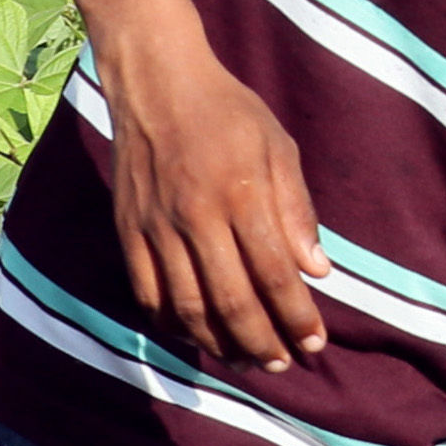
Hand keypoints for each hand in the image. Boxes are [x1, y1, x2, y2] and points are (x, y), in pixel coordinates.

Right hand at [100, 33, 329, 373]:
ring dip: (219, 344)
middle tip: (282, 363)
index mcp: (241, 194)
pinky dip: (172, 325)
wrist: (157, 82)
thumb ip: (296, 211)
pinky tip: (196, 336)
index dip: (296, 317)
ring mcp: (156, 228)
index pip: (274, 274)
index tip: (315, 343)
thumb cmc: (229, 112)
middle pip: (231, 302)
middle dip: (262, 343)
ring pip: (187, 308)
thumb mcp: (278, 147)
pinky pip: (148, 295)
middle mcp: (196, 217)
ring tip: (245, 360)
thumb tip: (317, 272)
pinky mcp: (127, 231)